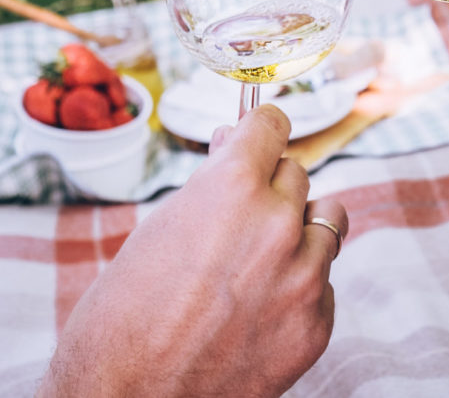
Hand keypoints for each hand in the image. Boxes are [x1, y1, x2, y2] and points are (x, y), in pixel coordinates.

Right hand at [39, 105, 347, 397]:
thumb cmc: (123, 317)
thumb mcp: (159, 230)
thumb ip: (210, 188)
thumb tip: (236, 145)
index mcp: (233, 189)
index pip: (271, 126)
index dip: (260, 130)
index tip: (261, 135)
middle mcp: (278, 224)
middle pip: (296, 174)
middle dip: (269, 188)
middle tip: (237, 219)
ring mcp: (305, 277)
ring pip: (325, 222)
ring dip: (297, 233)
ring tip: (255, 264)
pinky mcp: (317, 323)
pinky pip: (324, 282)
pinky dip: (299, 288)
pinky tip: (258, 311)